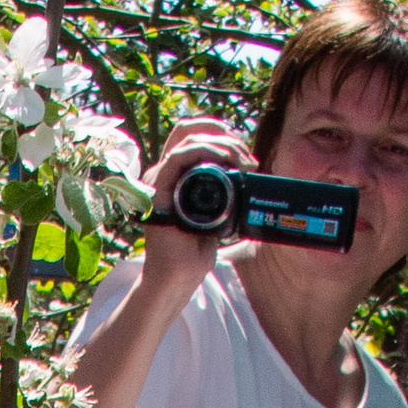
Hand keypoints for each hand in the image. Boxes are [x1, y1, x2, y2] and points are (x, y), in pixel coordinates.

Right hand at [137, 116, 252, 304]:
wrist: (177, 278)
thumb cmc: (194, 253)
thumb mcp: (219, 216)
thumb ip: (226, 195)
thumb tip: (250, 179)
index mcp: (178, 177)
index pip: (195, 137)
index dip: (221, 134)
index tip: (246, 154)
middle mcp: (166, 173)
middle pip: (191, 129)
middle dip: (225, 134)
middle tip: (247, 157)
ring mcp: (159, 179)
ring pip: (189, 137)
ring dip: (221, 142)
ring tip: (242, 159)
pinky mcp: (157, 188)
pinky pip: (179, 155)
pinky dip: (205, 151)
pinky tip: (225, 160)